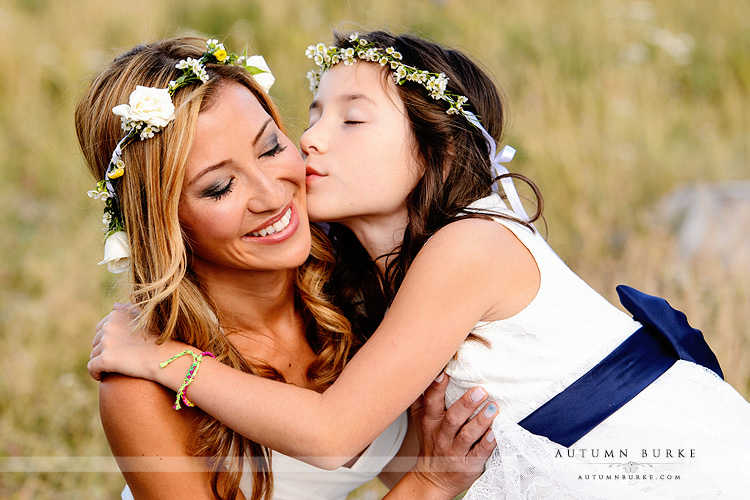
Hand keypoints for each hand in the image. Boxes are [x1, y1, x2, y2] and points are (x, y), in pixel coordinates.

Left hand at [88, 303, 186, 382]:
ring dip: (101, 361)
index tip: (118, 348)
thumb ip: (128, 309)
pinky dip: (95, 373)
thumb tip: (115, 306)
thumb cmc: (161, 339)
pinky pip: (91, 368)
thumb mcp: (146, 318)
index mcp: (117, 315)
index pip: (102, 327)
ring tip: (112, 369)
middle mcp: (109, 325)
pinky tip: (102, 377)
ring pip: (94, 354)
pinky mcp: (105, 359)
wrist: (167, 357)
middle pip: (97, 340)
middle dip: (103, 350)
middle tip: (117, 359)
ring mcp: (106, 342)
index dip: (108, 339)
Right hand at [409, 373, 497, 497]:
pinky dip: (488, 443)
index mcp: (430, 421)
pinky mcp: (468, 464)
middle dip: (466, 404)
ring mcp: (455, 450)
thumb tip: (425, 371)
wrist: (433, 477)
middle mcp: (441, 435)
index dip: (436, 387)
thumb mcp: (420, 420)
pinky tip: (496, 433)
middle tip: (480, 390)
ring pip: (467, 435)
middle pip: (452, 418)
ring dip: (481, 421)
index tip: (444, 373)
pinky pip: (479, 453)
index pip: (431, 401)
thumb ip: (421, 397)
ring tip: (493, 407)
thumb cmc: (431, 441)